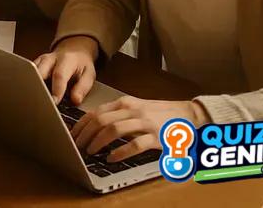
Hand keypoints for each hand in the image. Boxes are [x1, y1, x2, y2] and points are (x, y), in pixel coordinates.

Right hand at [34, 35, 99, 104]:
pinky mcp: (34, 65)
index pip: (59, 75)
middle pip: (40, 72)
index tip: (55, 102)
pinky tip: (36, 95)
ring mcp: (40, 61)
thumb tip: (75, 100)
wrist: (73, 51)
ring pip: (31, 74)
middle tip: (43, 103)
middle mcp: (50, 58)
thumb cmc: (81, 64)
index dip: (56, 89)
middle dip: (39, 88)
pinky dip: (31, 85)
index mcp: (66, 59)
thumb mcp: (89, 74)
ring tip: (38, 101)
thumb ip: (82, 88)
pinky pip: (29, 75)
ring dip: (33, 87)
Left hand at [71, 96, 208, 161]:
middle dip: (85, 135)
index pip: (95, 112)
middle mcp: (132, 110)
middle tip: (76, 147)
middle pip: (100, 120)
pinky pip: (134, 145)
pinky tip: (111, 158)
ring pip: (113, 130)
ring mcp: (145, 122)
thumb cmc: (160, 114)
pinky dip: (120, 152)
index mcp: (125, 103)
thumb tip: (92, 125)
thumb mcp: (135, 108)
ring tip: (89, 152)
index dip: (80, 125)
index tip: (72, 136)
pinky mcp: (156, 136)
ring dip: (98, 142)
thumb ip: (116, 114)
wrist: (190, 115)